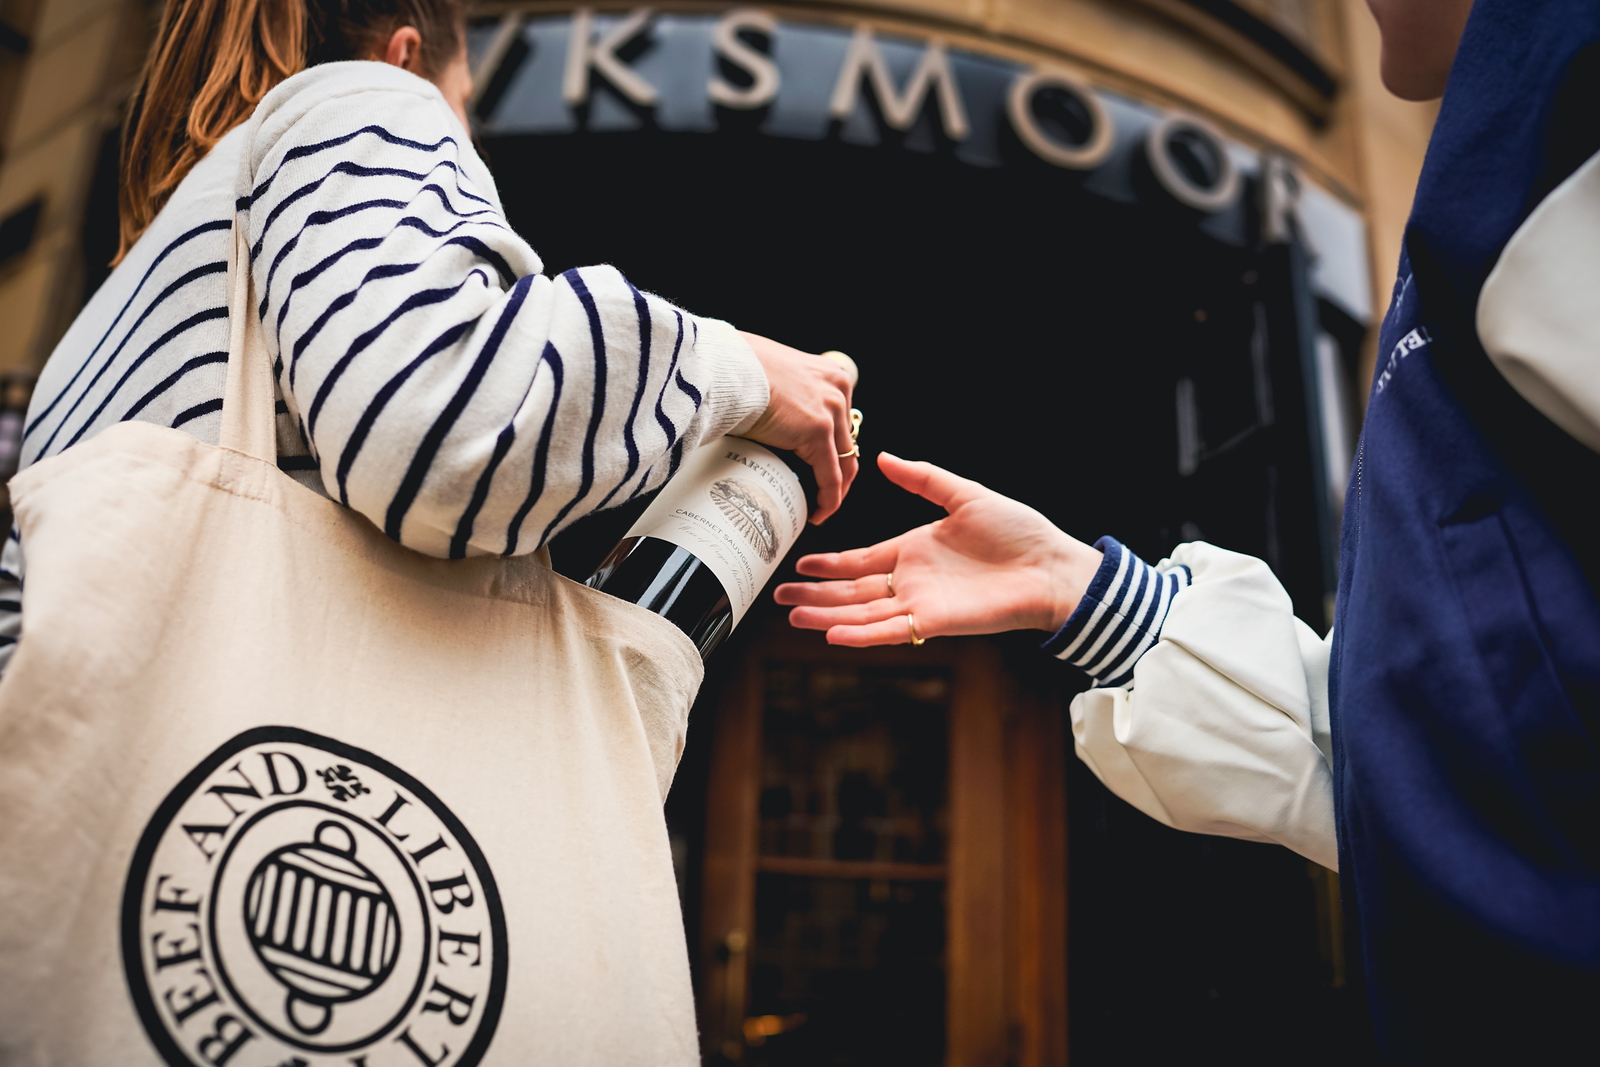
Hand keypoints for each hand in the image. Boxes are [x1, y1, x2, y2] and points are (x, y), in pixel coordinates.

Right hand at [739, 332, 857, 522]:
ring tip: (820, 508)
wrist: (725, 367)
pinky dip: (828, 499)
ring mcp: (830, 410)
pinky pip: (830, 476)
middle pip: (847, 442)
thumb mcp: (772, 372)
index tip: (824, 465)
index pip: (841, 420)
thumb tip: (766, 408)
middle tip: (824, 493)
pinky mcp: (818, 432)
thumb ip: (783, 389)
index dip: (835, 447)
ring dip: (835, 490)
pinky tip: (818, 513)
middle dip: (839, 472)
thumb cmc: (734, 367)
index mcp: (829, 374)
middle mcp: (837, 389)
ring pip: (844, 462)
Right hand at [774, 454, 1102, 645]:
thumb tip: (885, 459)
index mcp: (914, 550)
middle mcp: (911, 580)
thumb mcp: (964, 495)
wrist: (1052, 566)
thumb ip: (923, 478)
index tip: (799, 563)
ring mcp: (920, 603)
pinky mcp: (934, 622)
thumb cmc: (1018, 532)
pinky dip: (861, 632)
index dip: (829, 563)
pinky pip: (890, 629)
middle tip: (780, 595)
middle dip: (815, 593)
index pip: (860, 560)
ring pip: (862, 612)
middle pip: (852, 590)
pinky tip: (832, 634)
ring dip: (827, 615)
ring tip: (793, 615)